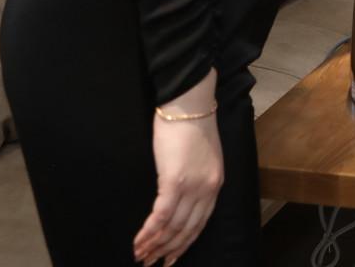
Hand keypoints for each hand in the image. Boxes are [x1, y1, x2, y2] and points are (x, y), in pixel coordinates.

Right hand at [133, 73, 221, 264]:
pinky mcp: (174, 181)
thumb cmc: (191, 125)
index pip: (201, 223)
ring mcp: (192, 186)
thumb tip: (180, 196)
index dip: (185, 242)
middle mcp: (207, 189)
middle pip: (187, 230)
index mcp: (215, 184)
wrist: (189, 103)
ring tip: (141, 256)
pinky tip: (139, 242)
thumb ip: (196, 178)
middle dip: (168, 249)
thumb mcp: (203, 155)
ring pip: (173, 227)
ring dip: (155, 244)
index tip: (172, 256)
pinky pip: (161, 215)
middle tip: (152, 263)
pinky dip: (149, 232)